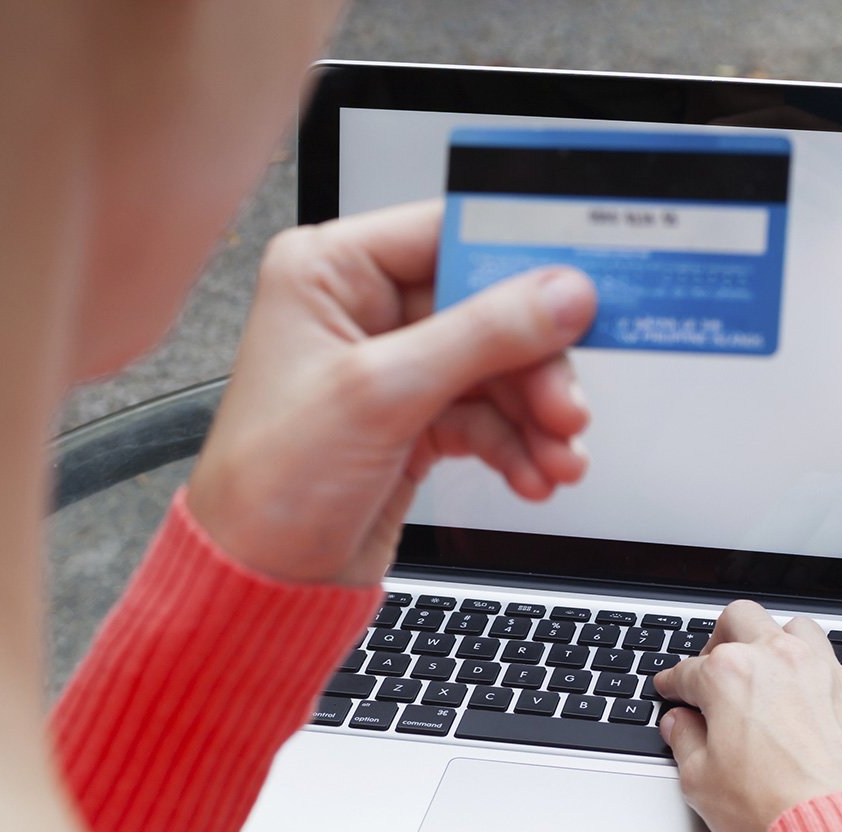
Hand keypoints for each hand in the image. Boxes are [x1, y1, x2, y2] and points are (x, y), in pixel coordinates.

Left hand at [187, 201, 596, 583]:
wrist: (261, 586)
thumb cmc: (269, 486)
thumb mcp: (381, 395)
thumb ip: (482, 335)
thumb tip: (561, 294)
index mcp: (329, 271)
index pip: (447, 236)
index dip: (519, 264)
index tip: (580, 291)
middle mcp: (361, 309)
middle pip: (487, 309)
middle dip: (536, 365)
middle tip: (567, 408)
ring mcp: (391, 367)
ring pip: (497, 368)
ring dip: (536, 415)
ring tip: (558, 458)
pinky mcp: (413, 419)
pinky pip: (488, 416)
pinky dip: (518, 446)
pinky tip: (533, 475)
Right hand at [653, 600, 841, 831]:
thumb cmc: (775, 811)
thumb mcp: (701, 783)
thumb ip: (685, 742)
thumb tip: (681, 726)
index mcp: (730, 675)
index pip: (689, 669)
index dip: (674, 683)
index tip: (672, 691)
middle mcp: (779, 661)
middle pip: (741, 619)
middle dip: (720, 638)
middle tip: (714, 666)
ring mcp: (824, 673)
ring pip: (796, 629)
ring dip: (776, 644)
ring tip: (768, 674)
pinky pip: (833, 669)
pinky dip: (816, 681)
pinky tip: (810, 708)